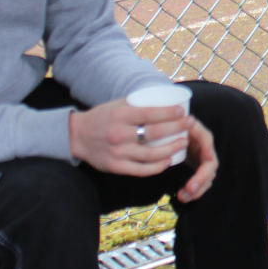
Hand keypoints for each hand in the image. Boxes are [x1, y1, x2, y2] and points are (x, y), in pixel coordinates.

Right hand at [68, 98, 190, 176]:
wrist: (77, 136)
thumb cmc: (102, 117)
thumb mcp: (118, 105)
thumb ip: (138, 104)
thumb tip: (166, 99)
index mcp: (120, 115)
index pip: (150, 114)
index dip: (169, 113)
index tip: (183, 112)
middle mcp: (119, 134)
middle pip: (154, 133)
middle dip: (177, 128)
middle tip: (190, 124)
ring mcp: (118, 153)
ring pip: (151, 154)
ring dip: (171, 149)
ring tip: (184, 142)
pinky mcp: (116, 167)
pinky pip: (141, 170)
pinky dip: (157, 167)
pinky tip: (168, 161)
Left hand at [176, 117, 217, 202]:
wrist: (173, 138)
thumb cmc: (175, 129)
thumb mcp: (178, 123)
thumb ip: (183, 123)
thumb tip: (190, 120)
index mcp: (201, 135)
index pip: (207, 140)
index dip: (208, 148)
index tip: (207, 158)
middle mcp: (206, 149)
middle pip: (210, 165)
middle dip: (201, 178)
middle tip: (190, 188)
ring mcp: (204, 162)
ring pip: (207, 178)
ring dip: (197, 190)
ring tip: (182, 197)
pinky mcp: (199, 171)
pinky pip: (201, 184)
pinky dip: (193, 192)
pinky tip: (183, 197)